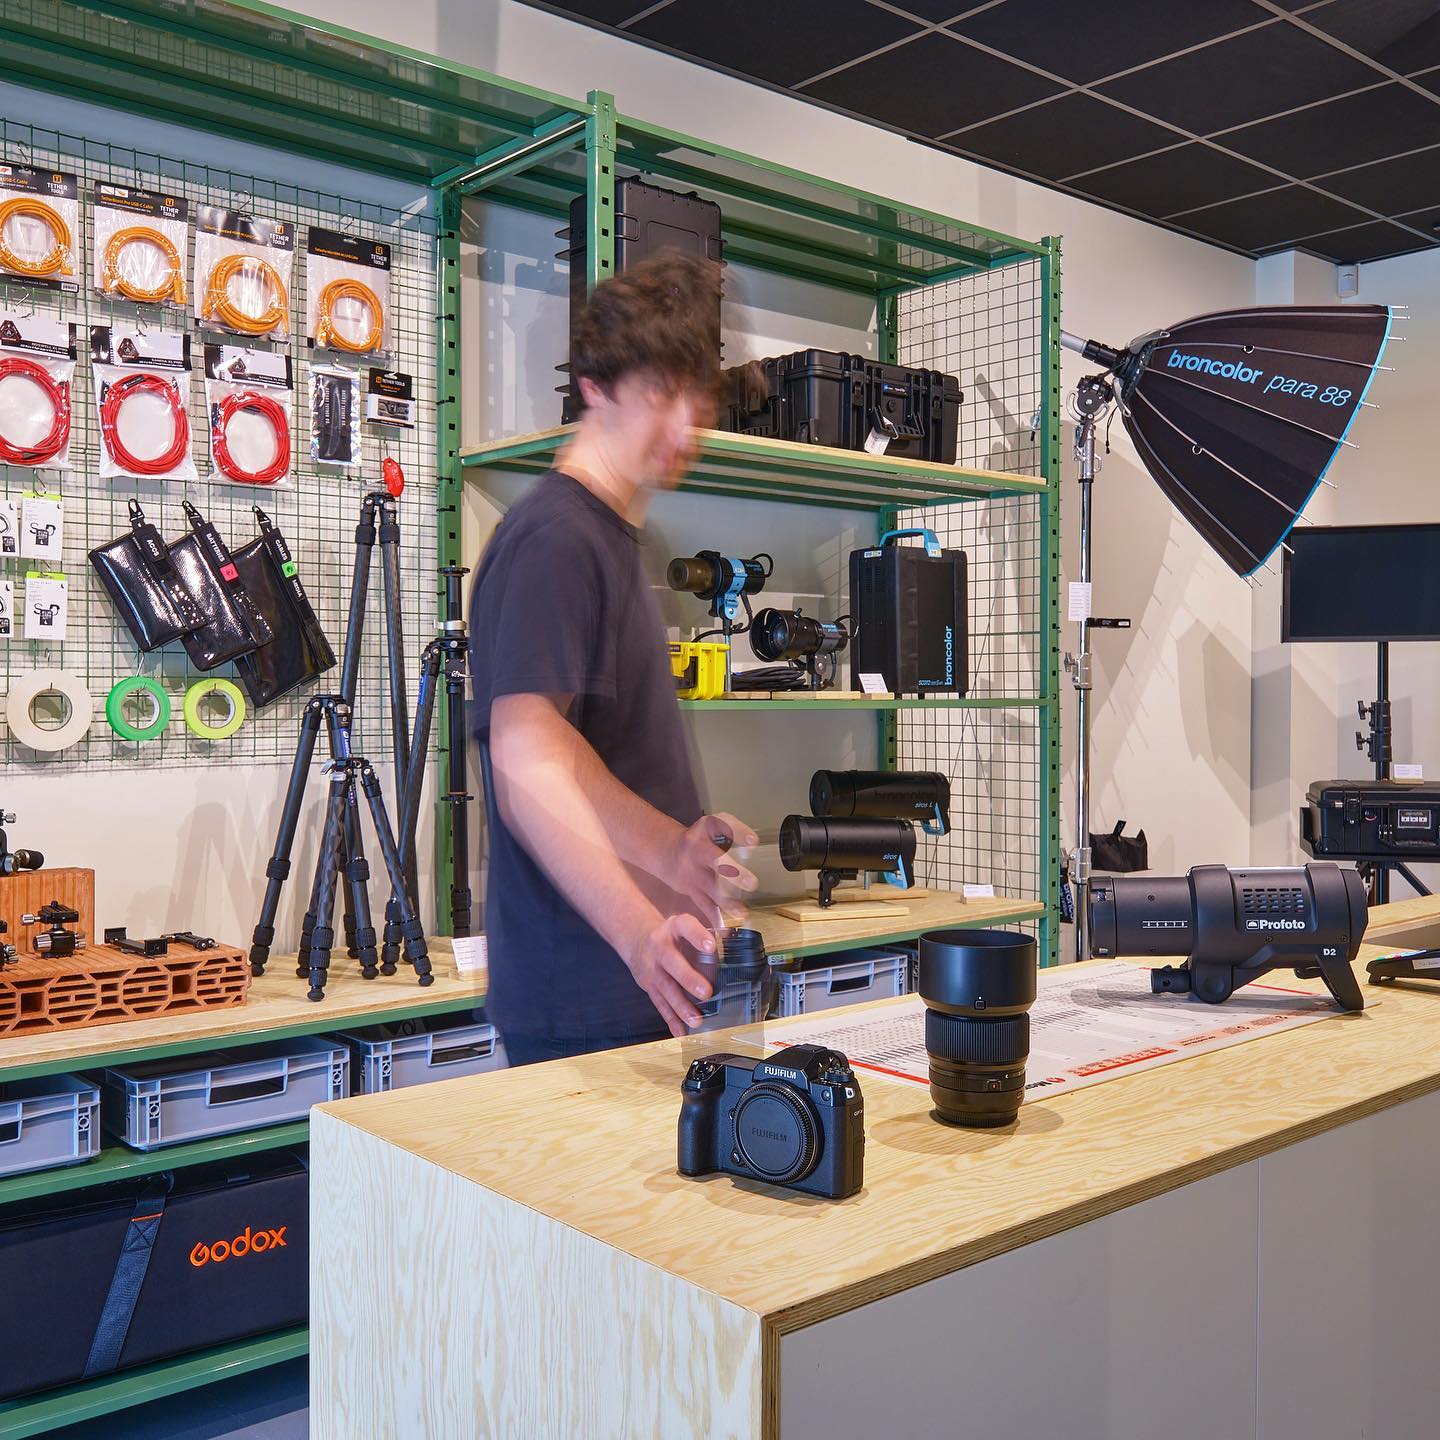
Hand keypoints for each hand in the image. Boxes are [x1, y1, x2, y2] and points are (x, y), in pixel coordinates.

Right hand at [626, 912, 717, 1037]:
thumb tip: (732, 938)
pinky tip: (681, 1031)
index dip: (697, 935)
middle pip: (672, 962)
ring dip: (681, 1006)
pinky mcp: (649, 986)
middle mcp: (660, 947)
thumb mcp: (683, 926)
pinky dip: (671, 1020)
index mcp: (673, 928)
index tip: (711, 946)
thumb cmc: (669, 935)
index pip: (685, 926)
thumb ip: (704, 934)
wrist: (636, 940)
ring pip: (666, 988)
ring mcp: (652, 968)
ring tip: (696, 1019)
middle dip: (688, 978)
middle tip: (706, 992)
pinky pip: (660, 1004)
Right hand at [670, 812, 758, 927]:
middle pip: (715, 860)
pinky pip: (704, 906)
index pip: (723, 826)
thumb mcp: (712, 826)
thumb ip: (733, 831)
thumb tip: (755, 843)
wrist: (668, 853)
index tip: (753, 842)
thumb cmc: (699, 840)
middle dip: (733, 872)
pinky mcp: (692, 891)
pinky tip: (725, 930)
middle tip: (752, 883)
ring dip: (727, 902)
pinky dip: (715, 920)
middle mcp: (698, 851)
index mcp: (705, 830)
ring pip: (711, 888)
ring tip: (742, 911)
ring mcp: (694, 872)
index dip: (738, 833)